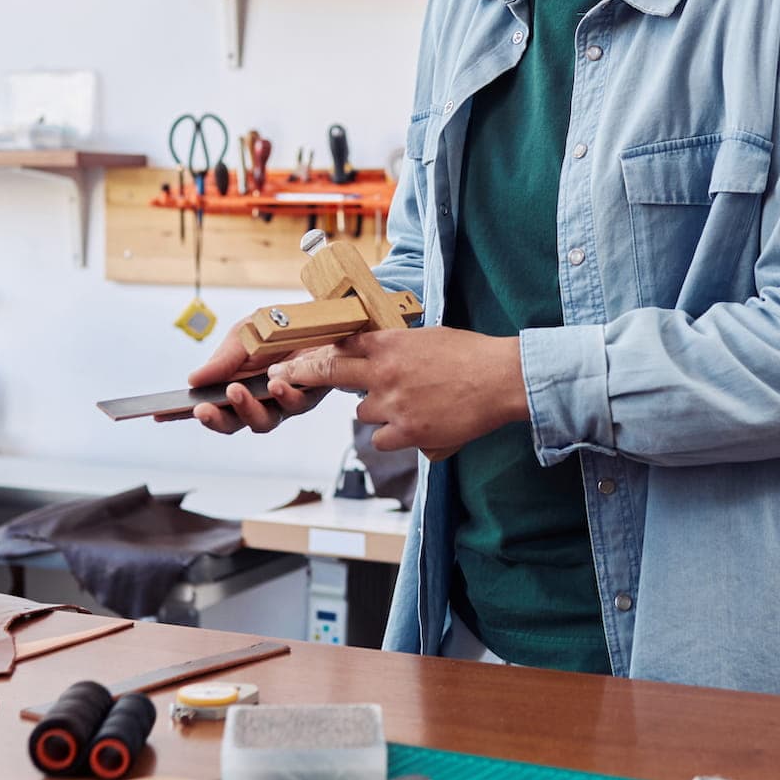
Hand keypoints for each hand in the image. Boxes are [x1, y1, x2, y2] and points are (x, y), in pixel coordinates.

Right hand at [164, 324, 331, 433]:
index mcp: (235, 387)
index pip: (207, 406)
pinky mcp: (310, 394)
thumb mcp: (243, 334)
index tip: (160, 414)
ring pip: (263, 421)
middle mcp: (258, 400)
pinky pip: (296, 402)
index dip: (182, 414)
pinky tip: (275, 381)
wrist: (319, 315)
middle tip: (202, 408)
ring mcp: (283, 401)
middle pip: (233, 424)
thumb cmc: (277, 328)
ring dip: (247, 409)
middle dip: (216, 419)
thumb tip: (193, 380)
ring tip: (236, 391)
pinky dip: (283, 393)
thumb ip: (222, 359)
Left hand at [269, 327, 527, 457]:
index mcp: (390, 344)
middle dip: (303, 374)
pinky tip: (419, 427)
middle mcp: (384, 372)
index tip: (290, 357)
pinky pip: (383, 440)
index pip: (340, 345)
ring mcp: (393, 404)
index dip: (312, 352)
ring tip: (412, 405)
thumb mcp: (428, 338)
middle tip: (279, 375)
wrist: (500, 378)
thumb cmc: (471, 355)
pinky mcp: (408, 431)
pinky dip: (395, 437)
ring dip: (378, 412)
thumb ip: (398, 349)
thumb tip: (378, 354)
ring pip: (365, 414)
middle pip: (330, 372)